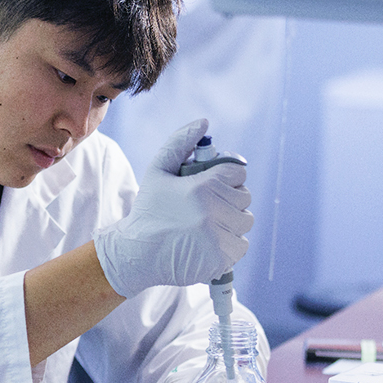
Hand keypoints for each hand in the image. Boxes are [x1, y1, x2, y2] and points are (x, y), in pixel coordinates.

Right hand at [94, 119, 252, 297]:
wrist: (137, 254)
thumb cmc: (148, 210)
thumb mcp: (158, 170)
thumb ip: (180, 142)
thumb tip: (204, 122)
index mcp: (202, 187)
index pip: (237, 171)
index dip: (225, 175)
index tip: (210, 184)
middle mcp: (214, 212)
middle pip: (244, 196)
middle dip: (228, 198)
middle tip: (205, 205)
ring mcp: (219, 238)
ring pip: (245, 221)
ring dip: (230, 221)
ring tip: (206, 224)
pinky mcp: (221, 259)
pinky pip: (241, 244)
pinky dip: (229, 243)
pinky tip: (207, 242)